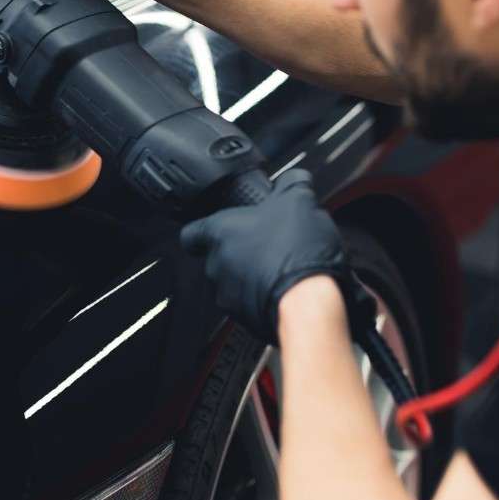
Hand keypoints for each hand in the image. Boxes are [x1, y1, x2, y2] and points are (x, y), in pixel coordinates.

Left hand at [181, 170, 369, 342]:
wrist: (308, 301)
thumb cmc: (295, 253)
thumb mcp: (299, 200)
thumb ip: (291, 184)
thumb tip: (294, 180)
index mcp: (221, 232)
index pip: (190, 233)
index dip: (202, 230)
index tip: (215, 228)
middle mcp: (217, 265)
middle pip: (218, 257)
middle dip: (241, 251)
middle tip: (267, 243)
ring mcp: (228, 295)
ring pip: (234, 282)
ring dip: (253, 275)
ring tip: (282, 267)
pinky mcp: (245, 320)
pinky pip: (249, 305)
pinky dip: (264, 297)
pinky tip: (287, 288)